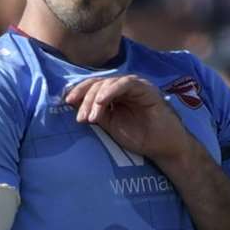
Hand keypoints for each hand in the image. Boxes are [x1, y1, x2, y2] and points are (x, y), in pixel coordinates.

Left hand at [64, 75, 191, 164]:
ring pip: (108, 83)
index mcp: (114, 93)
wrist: (162, 146)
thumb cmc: (139, 136)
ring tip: (90, 118)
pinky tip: (101, 102)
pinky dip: (111, 91)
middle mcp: (123, 86)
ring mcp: (135, 85)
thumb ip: (96, 113)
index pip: (93, 86)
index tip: (66, 102)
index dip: (79, 92)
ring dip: (95, 99)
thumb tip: (75, 104)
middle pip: (98, 83)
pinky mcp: (146, 88)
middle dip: (85, 99)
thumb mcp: (111, 125)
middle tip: (80, 118)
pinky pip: (125, 84)